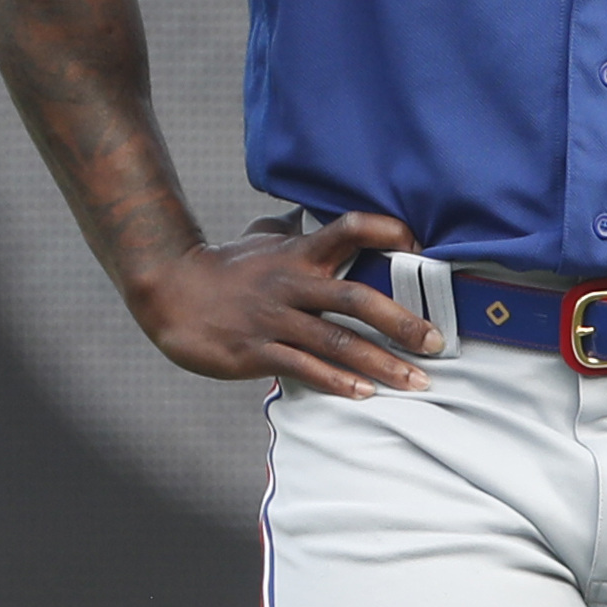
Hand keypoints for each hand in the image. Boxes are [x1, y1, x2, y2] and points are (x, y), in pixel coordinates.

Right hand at [121, 210, 438, 398]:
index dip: (386, 232)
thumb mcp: (260, 239)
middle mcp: (292, 282)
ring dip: (381, 362)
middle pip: (355, 297)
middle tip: (436, 342)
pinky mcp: (256, 350)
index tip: (420, 248)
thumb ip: (289, 228)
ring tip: (415, 381)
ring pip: (336, 340)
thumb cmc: (223, 268)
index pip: (349, 228)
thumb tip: (304, 213)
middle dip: (401, 321)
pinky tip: (364, 394)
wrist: (169, 292)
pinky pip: (304, 367)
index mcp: (298, 252)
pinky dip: (337, 380)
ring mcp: (274, 318)